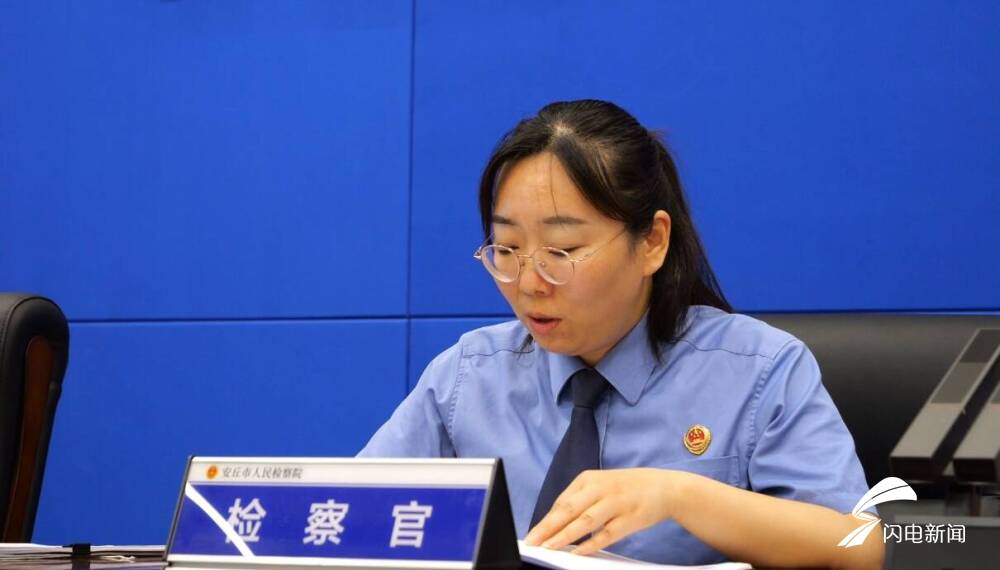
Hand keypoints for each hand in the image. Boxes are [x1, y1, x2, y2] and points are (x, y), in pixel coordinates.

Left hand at [524, 468, 683, 555]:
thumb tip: (554, 524)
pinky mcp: (629, 519)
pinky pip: (606, 534)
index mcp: (588, 479)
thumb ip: (579, 501)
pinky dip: (591, 544)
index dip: (545, 521)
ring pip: (585, 521)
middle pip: (569, 510)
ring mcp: (615, 503)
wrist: (663, 487)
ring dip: (565, 536)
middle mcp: (600, 489)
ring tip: (549, 548)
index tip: (532, 536)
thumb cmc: (626, 488)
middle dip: (548, 528)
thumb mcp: (600, 486)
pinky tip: (578, 552)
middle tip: (533, 542)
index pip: (561, 503)